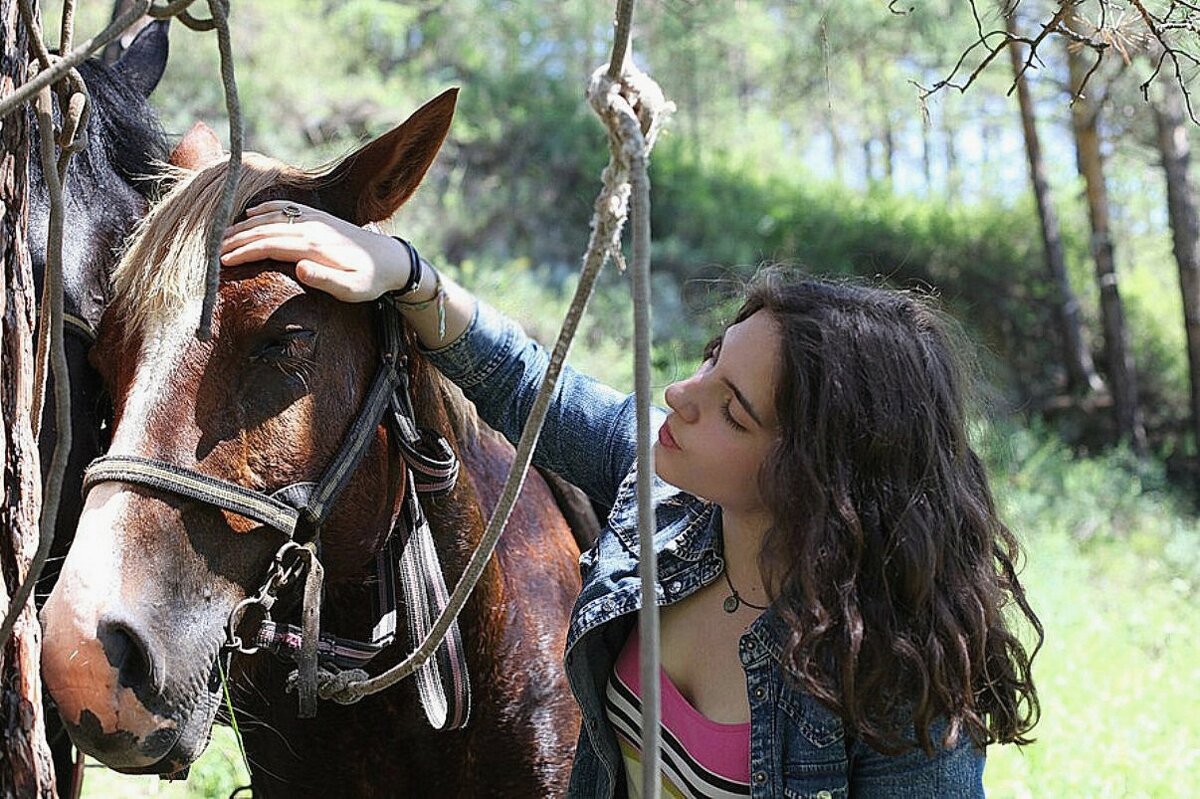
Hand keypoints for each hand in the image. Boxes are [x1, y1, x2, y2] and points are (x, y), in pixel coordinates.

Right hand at [220, 200, 412, 301]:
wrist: (392, 259)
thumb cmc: (371, 280)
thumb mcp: (353, 289)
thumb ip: (326, 279)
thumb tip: (299, 268)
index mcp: (313, 245)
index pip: (269, 246)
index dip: (243, 252)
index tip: (221, 261)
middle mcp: (311, 227)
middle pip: (264, 230)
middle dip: (235, 240)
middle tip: (211, 252)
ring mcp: (314, 219)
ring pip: (271, 218)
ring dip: (244, 226)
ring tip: (221, 237)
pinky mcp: (319, 218)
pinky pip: (286, 209)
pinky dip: (265, 210)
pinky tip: (250, 215)